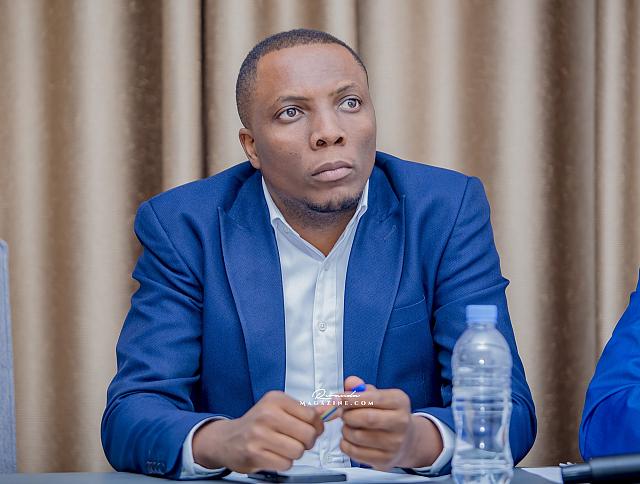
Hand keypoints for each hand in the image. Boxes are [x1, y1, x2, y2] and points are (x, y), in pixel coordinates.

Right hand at [192, 391, 324, 472]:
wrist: (227, 439)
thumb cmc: (257, 423)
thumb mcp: (279, 409)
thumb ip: (305, 411)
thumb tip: (329, 409)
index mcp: (276, 399)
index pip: (312, 415)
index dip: (316, 426)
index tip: (310, 428)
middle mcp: (267, 414)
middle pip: (307, 435)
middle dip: (307, 442)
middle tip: (297, 441)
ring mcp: (259, 434)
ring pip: (298, 451)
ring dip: (295, 454)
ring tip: (283, 448)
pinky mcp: (255, 454)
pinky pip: (285, 464)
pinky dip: (284, 463)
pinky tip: (274, 455)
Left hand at [338, 376, 442, 470]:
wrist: (407, 440)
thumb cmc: (388, 414)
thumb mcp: (379, 396)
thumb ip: (361, 388)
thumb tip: (349, 384)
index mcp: (399, 402)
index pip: (372, 398)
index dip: (351, 398)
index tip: (337, 398)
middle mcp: (400, 423)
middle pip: (366, 418)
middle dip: (347, 415)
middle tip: (343, 413)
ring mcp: (394, 444)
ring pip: (357, 436)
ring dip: (346, 429)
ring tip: (350, 426)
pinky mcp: (384, 460)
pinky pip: (354, 452)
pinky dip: (345, 444)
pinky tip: (351, 439)